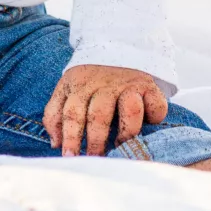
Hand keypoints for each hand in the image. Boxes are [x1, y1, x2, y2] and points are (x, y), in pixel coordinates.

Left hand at [43, 64, 167, 156]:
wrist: (117, 51)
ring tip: (121, 145)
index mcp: (79, 85)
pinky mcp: (149, 87)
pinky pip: (155, 106)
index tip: (70, 156)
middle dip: (96, 140)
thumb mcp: (67, 92)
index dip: (70, 136)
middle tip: (95, 159)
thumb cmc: (89, 85)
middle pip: (99, 114)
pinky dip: (154, 117)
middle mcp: (104, 84)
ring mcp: (128, 84)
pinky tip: (148, 126)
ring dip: (126, 131)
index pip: (71, 112)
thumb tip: (56, 144)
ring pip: (130, 109)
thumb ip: (55, 115)